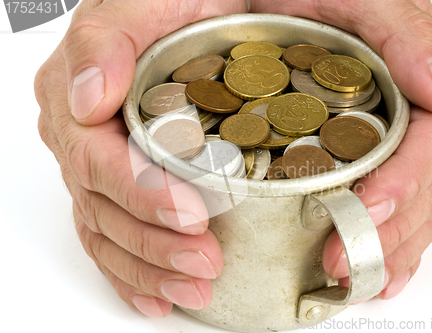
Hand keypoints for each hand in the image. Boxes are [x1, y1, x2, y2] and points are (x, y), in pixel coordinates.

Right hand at [35, 0, 247, 316]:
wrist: (192, 11)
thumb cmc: (170, 5)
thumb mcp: (139, 4)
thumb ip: (107, 41)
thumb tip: (87, 100)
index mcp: (75, 99)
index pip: (99, 162)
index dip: (141, 194)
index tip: (190, 215)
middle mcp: (80, 138)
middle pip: (104, 208)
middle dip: (154, 245)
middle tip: (204, 264)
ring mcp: (97, 166)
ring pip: (109, 232)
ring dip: (150, 269)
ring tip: (193, 288)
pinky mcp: (118, 185)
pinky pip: (111, 237)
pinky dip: (133, 273)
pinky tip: (157, 297)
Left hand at [251, 0, 431, 299]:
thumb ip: (406, 37)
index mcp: (420, 89)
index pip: (428, 149)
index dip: (402, 185)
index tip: (369, 210)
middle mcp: (411, 122)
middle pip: (420, 191)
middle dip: (385, 233)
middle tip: (345, 263)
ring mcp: (388, 144)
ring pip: (409, 208)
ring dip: (387, 249)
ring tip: (362, 281)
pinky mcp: (359, 156)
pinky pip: (389, 205)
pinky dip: (386, 241)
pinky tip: (376, 269)